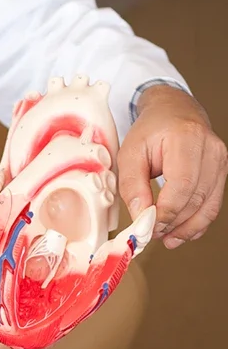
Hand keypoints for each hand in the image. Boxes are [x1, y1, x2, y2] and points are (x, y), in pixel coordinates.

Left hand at [118, 85, 227, 249]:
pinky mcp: (222, 173)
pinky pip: (213, 205)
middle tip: (153, 234)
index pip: (182, 184)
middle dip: (174, 222)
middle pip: (196, 198)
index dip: (167, 211)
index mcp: (186, 138)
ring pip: (208, 206)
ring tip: (166, 237)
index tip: (148, 226)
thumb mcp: (130, 151)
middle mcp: (210, 150)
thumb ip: (133, 184)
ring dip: (186, 227)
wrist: (173, 111)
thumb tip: (141, 217)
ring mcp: (220, 161)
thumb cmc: (151, 130)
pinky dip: (197, 222)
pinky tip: (182, 232)